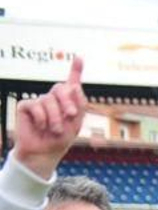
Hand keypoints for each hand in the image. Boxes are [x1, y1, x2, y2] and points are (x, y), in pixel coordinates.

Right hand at [12, 56, 85, 180]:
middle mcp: (52, 99)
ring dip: (55, 118)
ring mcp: (38, 101)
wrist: (44, 153)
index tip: (79, 57)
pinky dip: (42, 118)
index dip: (75, 70)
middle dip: (68, 102)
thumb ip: (78, 105)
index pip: (71, 83)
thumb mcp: (75, 124)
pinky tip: (40, 127)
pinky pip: (35, 105)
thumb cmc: (60, 140)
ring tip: (55, 130)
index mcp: (67, 102)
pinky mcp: (25, 106)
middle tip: (71, 115)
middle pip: (61, 88)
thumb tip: (74, 86)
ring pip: (49, 100)